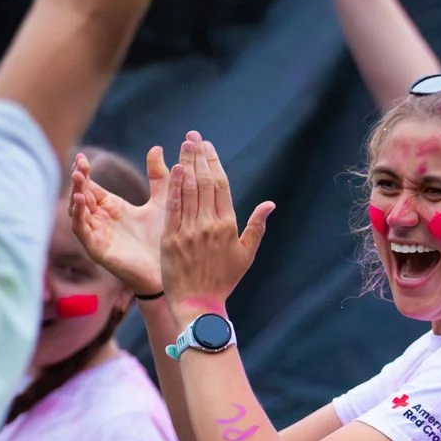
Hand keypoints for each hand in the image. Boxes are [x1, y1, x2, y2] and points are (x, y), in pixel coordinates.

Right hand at [70, 147, 168, 296]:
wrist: (171, 267)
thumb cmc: (165, 237)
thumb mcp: (162, 201)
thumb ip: (158, 176)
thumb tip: (156, 147)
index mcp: (111, 207)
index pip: (91, 185)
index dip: (84, 172)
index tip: (82, 157)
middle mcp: (101, 220)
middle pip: (81, 195)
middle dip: (78, 179)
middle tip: (79, 164)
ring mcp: (97, 234)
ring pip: (77, 212)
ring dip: (75, 194)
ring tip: (78, 178)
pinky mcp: (97, 250)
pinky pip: (82, 231)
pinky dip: (78, 216)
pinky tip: (81, 201)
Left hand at [161, 132, 274, 318]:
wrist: (199, 304)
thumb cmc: (223, 281)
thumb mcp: (245, 255)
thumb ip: (257, 227)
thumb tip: (269, 204)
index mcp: (228, 226)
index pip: (221, 186)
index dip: (214, 163)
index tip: (208, 146)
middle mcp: (209, 225)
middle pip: (204, 182)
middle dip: (198, 156)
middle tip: (194, 136)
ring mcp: (189, 231)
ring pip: (189, 190)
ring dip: (187, 164)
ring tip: (184, 144)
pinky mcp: (171, 239)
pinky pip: (174, 208)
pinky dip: (175, 187)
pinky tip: (175, 169)